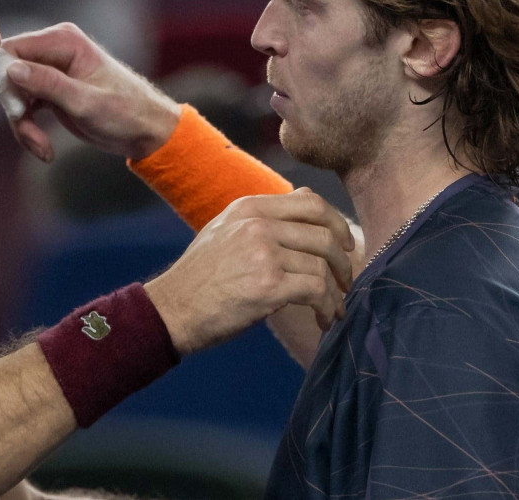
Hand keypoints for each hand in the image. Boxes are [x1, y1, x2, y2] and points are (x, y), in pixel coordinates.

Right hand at [0, 23, 180, 161]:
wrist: (145, 131)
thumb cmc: (125, 113)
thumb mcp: (85, 102)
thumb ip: (48, 84)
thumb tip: (12, 69)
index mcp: (63, 41)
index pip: (11, 50)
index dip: (7, 81)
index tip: (19, 110)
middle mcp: (54, 50)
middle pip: (8, 74)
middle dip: (15, 108)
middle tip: (29, 135)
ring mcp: (51, 70)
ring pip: (14, 94)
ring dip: (22, 124)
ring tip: (41, 149)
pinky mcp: (50, 90)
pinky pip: (24, 106)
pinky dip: (28, 128)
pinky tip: (43, 149)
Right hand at [144, 188, 354, 355]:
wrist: (173, 309)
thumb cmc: (199, 277)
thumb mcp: (225, 230)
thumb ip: (262, 216)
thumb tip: (305, 197)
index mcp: (249, 208)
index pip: (310, 201)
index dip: (336, 222)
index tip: (344, 243)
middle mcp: (258, 225)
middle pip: (324, 234)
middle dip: (343, 261)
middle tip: (345, 281)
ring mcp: (264, 253)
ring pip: (323, 265)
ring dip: (335, 291)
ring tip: (333, 308)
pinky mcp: (269, 285)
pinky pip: (316, 291)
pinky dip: (327, 307)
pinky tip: (323, 320)